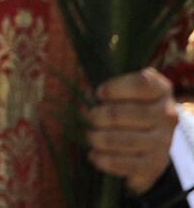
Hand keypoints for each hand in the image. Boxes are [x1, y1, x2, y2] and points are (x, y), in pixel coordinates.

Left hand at [84, 66, 180, 190]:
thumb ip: (107, 89)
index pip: (139, 85)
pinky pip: (123, 164)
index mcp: (160, 89)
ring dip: (97, 138)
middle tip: (89, 118)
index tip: (99, 94)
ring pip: (120, 140)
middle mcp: (167, 115)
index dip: (113, 89)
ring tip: (90, 136)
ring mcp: (163, 142)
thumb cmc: (128, 103)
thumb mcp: (123, 87)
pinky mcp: (154, 164)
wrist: (150, 136)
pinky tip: (94, 155)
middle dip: (96, 116)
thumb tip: (84, 100)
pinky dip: (103, 160)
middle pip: (119, 114)